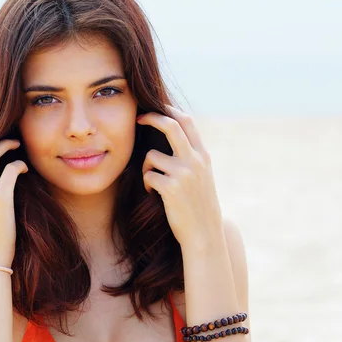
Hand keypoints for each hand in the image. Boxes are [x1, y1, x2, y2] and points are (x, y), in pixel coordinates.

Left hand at [137, 105, 223, 248]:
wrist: (204, 234)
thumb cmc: (198, 206)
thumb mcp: (202, 176)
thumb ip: (191, 157)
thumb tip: (172, 136)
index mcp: (203, 155)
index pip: (186, 122)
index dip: (169, 110)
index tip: (156, 107)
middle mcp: (195, 160)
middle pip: (170, 125)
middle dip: (151, 117)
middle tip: (138, 118)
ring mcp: (184, 173)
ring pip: (151, 157)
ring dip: (146, 169)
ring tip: (153, 184)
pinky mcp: (171, 188)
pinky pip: (147, 176)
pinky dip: (147, 185)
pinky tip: (155, 196)